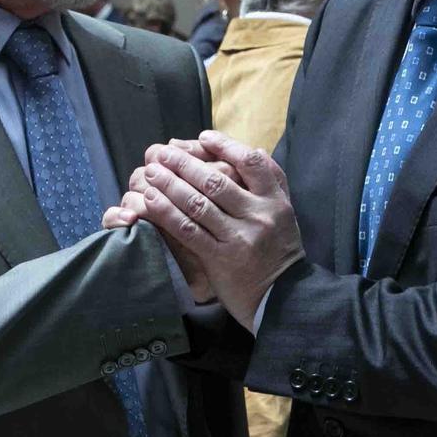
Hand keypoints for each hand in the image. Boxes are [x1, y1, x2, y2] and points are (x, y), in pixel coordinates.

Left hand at [124, 131, 302, 330]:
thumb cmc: (279, 252)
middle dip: (184, 163)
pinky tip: (151, 201)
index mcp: (275, 201)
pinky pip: (188, 230)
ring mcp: (239, 237)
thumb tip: (251, 150)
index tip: (203, 137)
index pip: (250, 162)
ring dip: (170, 184)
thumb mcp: (285, 214)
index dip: (225, 146)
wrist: (284, 298)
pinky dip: (167, 213)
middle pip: (216, 180)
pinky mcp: (220, 258)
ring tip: (151, 173)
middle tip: (161, 153)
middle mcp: (258, 215)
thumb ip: (271, 183)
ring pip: (198, 203)